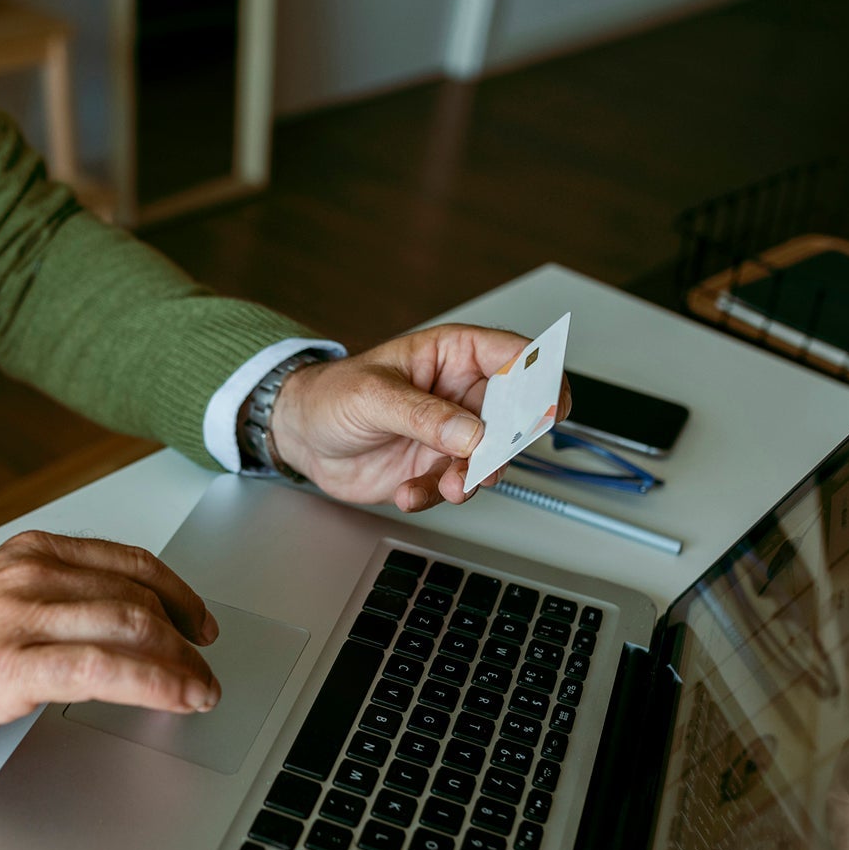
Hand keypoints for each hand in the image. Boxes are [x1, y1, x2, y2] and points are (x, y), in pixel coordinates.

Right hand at [0, 531, 220, 765]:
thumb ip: (36, 602)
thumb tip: (93, 626)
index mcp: (25, 555)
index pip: (126, 561)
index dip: (175, 592)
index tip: (197, 619)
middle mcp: (29, 576)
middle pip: (139, 595)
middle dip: (187, 634)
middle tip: (206, 666)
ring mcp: (21, 620)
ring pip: (132, 626)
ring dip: (181, 663)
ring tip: (201, 691)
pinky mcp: (11, 669)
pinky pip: (105, 669)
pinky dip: (155, 684)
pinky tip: (177, 700)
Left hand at [270, 324, 571, 510]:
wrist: (300, 437)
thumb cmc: (331, 396)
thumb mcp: (373, 396)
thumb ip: (424, 415)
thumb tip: (471, 433)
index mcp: (453, 354)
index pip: (515, 357)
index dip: (541, 380)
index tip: (548, 410)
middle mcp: (460, 393)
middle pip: (514, 415)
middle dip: (505, 444)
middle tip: (488, 461)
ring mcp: (451, 433)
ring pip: (489, 458)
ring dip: (473, 477)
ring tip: (448, 485)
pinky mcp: (436, 467)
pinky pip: (455, 486)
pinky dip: (437, 495)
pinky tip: (409, 493)